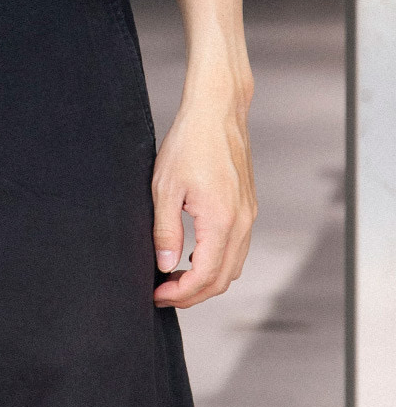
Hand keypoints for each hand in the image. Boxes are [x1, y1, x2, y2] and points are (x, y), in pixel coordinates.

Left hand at [151, 86, 256, 307]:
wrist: (218, 111)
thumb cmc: (189, 142)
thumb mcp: (165, 187)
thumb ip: (166, 231)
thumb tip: (165, 266)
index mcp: (221, 220)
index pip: (205, 276)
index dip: (181, 294)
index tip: (157, 295)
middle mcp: (242, 223)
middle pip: (223, 279)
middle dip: (193, 294)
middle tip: (163, 293)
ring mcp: (248, 216)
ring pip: (233, 266)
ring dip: (207, 280)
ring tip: (175, 278)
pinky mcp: (248, 208)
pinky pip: (237, 248)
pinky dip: (218, 262)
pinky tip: (194, 256)